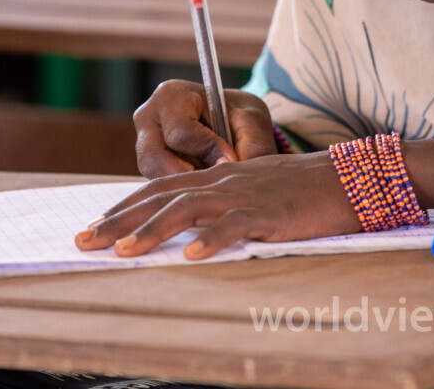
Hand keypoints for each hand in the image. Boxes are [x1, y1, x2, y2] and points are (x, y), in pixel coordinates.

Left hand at [75, 151, 356, 258]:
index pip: (162, 187)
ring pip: (189, 209)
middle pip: (162, 197)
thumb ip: (225, 203)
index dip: (125, 205)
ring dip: (152, 230)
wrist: (350, 176)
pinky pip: (236, 225)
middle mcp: (225, 181)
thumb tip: (194, 230)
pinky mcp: (271, 211)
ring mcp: (246, 195)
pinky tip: (192, 257)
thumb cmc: (306, 189)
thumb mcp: (256, 190)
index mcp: (220, 176)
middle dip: (119, 219)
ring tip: (124, 251)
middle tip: (83, 241)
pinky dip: (213, 240)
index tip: (96, 224)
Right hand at [134, 80, 278, 177]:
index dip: (208, 150)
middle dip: (190, 176)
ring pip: (155, 178)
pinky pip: (160, 187)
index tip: (231, 161)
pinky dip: (183, 191)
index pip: (181, 132)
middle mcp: (148, 119)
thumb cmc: (238, 116)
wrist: (231, 122)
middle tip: (218, 182)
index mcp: (171, 96)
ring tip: (213, 184)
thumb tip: (237, 171)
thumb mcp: (253, 122)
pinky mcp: (148, 168)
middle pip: (155, 159)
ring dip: (185, 186)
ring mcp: (143, 145)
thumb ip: (252, 145)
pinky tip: (205, 189)